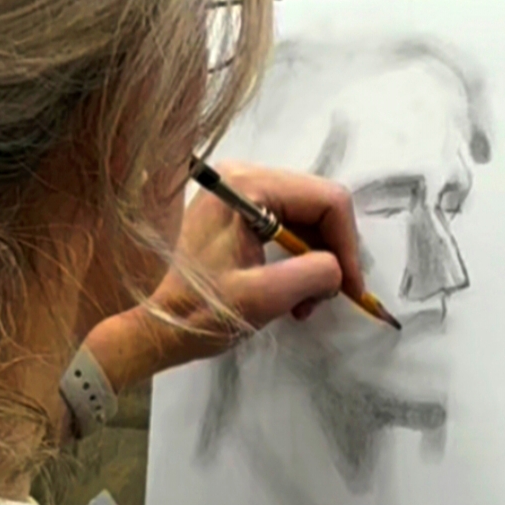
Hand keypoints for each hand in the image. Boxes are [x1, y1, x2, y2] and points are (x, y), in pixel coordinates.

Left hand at [80, 164, 364, 393]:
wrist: (153, 326)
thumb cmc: (199, 312)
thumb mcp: (261, 298)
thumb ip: (312, 275)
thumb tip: (339, 269)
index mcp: (249, 187)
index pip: (327, 200)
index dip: (348, 244)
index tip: (351, 288)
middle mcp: (245, 178)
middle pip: (318, 205)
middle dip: (332, 253)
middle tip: (327, 298)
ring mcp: (241, 194)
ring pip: (307, 218)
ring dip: (317, 261)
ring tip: (305, 303)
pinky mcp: (237, 213)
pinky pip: (288, 228)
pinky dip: (299, 261)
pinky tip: (292, 293)